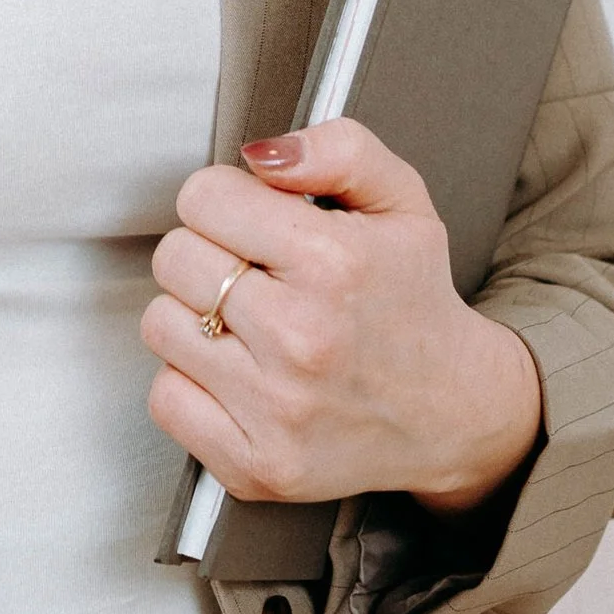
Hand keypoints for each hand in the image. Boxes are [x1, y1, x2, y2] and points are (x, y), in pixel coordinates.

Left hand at [143, 118, 541, 515]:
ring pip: (161, 324)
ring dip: (194, 317)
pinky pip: (165, 397)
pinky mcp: (255, 464)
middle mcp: (303, 339)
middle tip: (254, 273)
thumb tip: (260, 155)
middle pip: (174, 257)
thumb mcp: (401, 201)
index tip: (254, 222)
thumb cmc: (414, 301)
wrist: (451, 411)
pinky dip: (191, 382)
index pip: (203, 198)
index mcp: (334, 263)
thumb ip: (337, 149)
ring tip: (248, 324)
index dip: (226, 201)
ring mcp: (276, 410)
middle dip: (208, 253)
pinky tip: (238, 373)